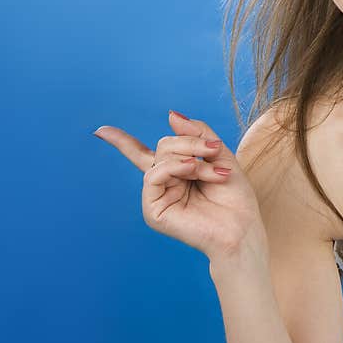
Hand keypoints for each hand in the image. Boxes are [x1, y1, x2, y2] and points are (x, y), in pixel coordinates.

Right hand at [93, 110, 265, 264]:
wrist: (241, 228)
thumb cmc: (234, 197)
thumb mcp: (219, 155)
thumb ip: (197, 133)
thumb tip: (171, 114)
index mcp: (175, 173)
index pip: (143, 154)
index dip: (121, 141)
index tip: (100, 130)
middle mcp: (163, 184)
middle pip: (163, 146)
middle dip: (191, 144)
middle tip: (214, 152)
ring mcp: (156, 197)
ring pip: (160, 158)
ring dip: (190, 159)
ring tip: (212, 173)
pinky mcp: (153, 211)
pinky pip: (153, 175)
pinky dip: (174, 168)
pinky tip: (192, 171)